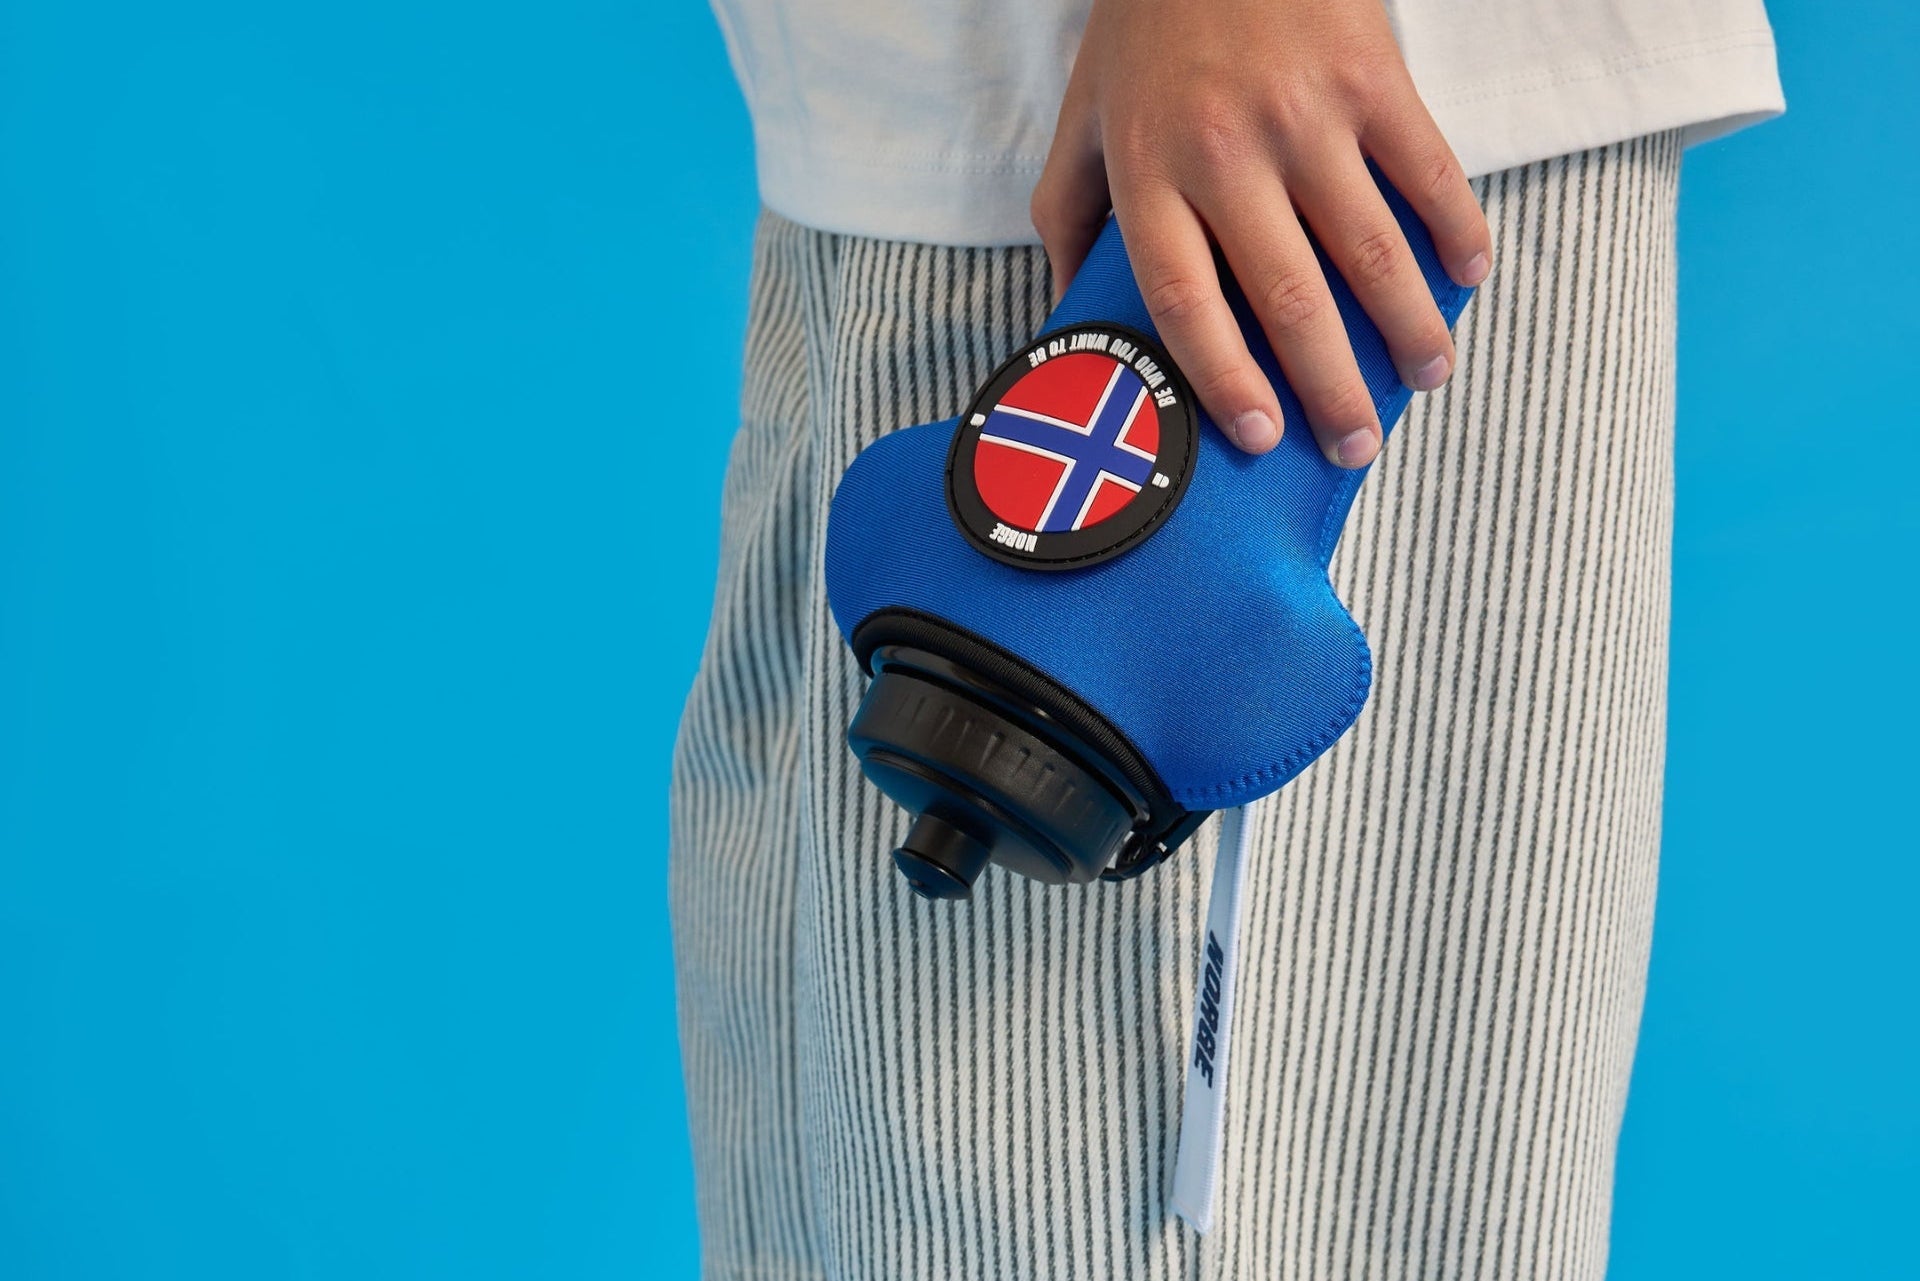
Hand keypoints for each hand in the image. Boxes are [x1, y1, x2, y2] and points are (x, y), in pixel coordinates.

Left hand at [1031, 0, 1491, 464]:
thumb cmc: (1140, 37)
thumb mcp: (1080, 126)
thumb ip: (1066, 225)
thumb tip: (1064, 321)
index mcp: (1149, 175)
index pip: (1188, 306)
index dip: (1226, 382)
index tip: (1262, 436)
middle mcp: (1226, 153)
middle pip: (1289, 300)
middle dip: (1332, 391)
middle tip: (1357, 447)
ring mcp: (1305, 114)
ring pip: (1371, 250)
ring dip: (1411, 328)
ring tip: (1430, 378)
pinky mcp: (1371, 73)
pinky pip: (1427, 169)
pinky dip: (1456, 229)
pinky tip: (1467, 276)